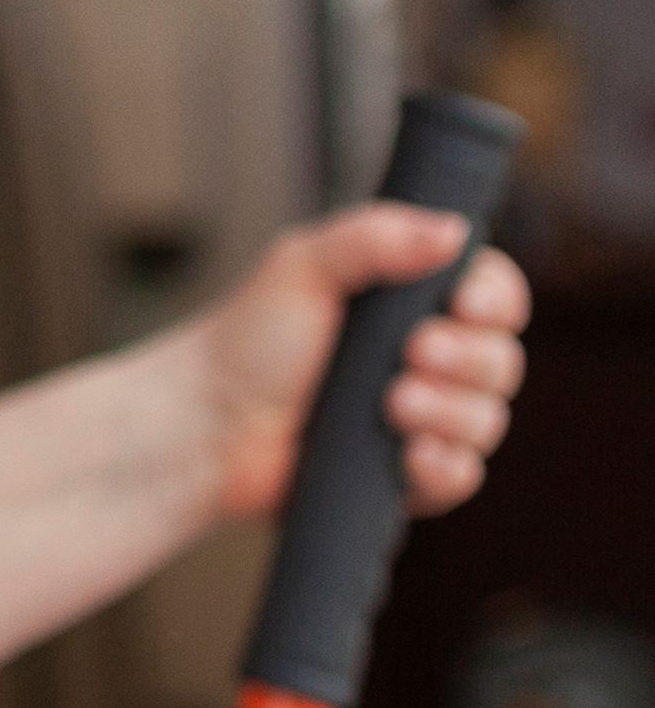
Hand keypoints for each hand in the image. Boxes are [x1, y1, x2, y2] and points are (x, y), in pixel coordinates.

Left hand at [177, 206, 531, 520]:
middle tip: (414, 352)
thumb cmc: (247, 341)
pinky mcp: (408, 474)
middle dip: (468, 357)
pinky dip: (443, 465)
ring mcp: (424, 419)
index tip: (464, 303)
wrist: (207, 424)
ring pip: (487, 419)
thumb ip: (372, 238)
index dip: (495, 299)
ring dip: (448, 410)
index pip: (495, 295)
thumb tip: (453, 232)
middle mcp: (431, 359)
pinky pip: (460, 476)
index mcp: (413, 302)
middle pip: (501, 359)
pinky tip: (408, 453)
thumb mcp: (300, 267)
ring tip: (391, 402)